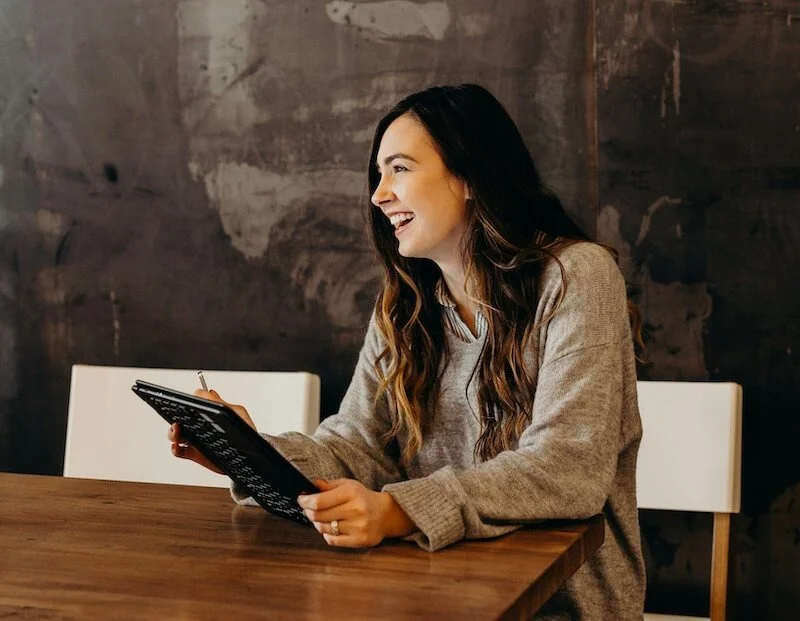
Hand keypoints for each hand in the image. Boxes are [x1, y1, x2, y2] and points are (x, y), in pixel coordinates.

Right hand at [167, 389, 256, 473]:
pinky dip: (175, 449)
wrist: (252, 454)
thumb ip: (222, 404)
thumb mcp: (237, 413)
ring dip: (173, 432)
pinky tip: (177, 446)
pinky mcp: (196, 454)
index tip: (185, 403)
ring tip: (177, 431)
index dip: (187, 402)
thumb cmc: (246, 430)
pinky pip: (180, 451)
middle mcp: (200, 425)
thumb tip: (208, 392)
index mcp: (209, 413)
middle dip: (175, 417)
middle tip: (178, 419)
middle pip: (181, 418)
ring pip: (177, 434)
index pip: (193, 404)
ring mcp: (197, 439)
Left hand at [297, 479, 415, 547]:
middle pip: (318, 516)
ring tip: (321, 518)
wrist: (385, 514)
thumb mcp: (348, 485)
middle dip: (308, 512)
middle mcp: (355, 510)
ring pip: (323, 529)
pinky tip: (331, 528)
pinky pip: (332, 540)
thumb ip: (329, 486)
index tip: (301, 500)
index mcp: (351, 493)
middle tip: (307, 509)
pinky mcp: (359, 540)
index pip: (319, 501)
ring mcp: (358, 527)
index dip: (305, 502)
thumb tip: (312, 485)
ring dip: (317, 523)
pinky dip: (327, 534)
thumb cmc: (363, 498)